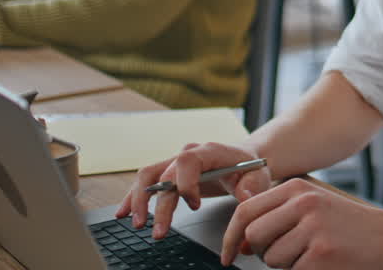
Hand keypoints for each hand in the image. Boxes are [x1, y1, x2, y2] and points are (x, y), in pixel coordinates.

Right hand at [116, 142, 271, 239]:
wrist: (244, 159)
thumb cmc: (250, 168)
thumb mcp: (258, 176)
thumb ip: (253, 186)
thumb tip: (244, 196)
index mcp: (210, 151)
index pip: (188, 161)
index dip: (185, 184)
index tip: (194, 205)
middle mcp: (188, 154)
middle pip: (164, 174)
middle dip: (158, 204)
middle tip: (158, 231)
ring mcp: (176, 162)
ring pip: (149, 176)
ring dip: (139, 200)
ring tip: (137, 224)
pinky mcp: (169, 173)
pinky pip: (146, 182)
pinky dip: (133, 197)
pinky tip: (123, 213)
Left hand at [222, 178, 382, 268]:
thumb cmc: (350, 227)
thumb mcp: (312, 208)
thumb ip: (276, 217)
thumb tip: (239, 243)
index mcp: (297, 189)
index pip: (245, 211)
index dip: (231, 236)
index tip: (228, 254)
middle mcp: (303, 205)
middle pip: (253, 236)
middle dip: (260, 252)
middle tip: (284, 254)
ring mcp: (313, 229)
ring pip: (271, 259)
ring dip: (286, 265)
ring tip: (312, 255)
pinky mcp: (321, 255)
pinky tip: (323, 263)